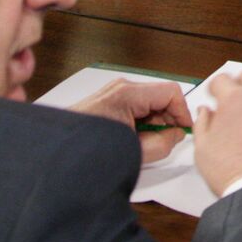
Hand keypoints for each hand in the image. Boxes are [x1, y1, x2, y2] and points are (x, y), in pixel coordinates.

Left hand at [71, 79, 191, 162]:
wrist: (56, 154)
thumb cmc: (86, 150)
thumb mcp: (134, 152)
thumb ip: (164, 143)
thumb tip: (176, 135)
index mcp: (127, 94)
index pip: (171, 92)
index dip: (183, 113)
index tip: (185, 130)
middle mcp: (120, 88)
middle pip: (161, 96)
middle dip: (168, 119)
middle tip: (166, 141)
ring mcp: (113, 92)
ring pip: (149, 102)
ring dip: (154, 122)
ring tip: (144, 143)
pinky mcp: (108, 100)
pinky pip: (135, 106)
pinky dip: (141, 122)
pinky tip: (132, 139)